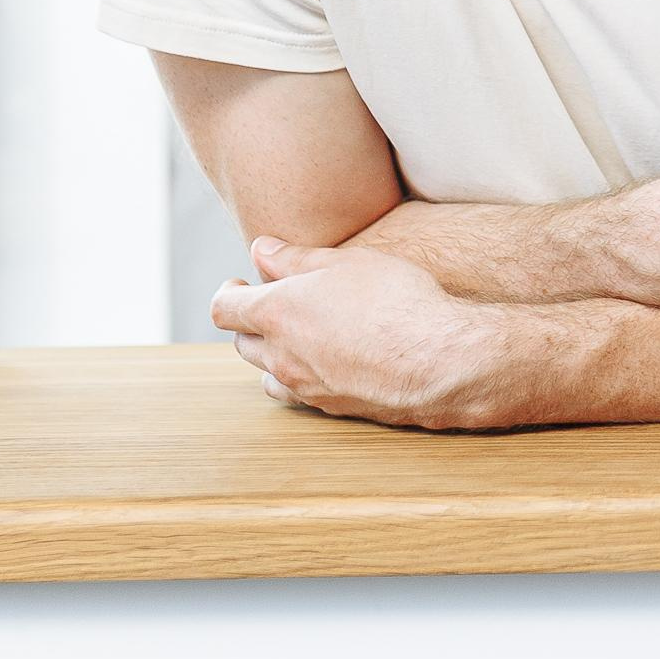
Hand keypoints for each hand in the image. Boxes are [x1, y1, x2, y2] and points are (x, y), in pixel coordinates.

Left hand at [215, 246, 513, 427]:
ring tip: (300, 334)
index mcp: (275, 313)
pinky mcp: (331, 407)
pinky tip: (327, 360)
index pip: (223, 308)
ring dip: (273, 353)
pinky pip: (297, 393)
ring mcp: (304, 386)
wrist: (436, 360)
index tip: (240, 282)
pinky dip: (299, 376)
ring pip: (267, 373)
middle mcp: (281, 356)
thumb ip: (296, 258)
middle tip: (277, 302)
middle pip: (242, 343)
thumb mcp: (346, 262)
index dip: (227, 292)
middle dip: (252, 321)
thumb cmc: (395, 300)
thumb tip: (260, 251)